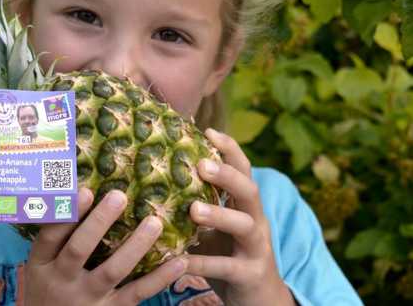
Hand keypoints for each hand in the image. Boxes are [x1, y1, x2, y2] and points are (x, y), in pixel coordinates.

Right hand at [25, 188, 187, 304]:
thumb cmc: (48, 287)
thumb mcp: (42, 264)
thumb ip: (58, 234)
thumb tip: (81, 185)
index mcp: (42, 264)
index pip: (51, 235)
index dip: (68, 212)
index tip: (86, 189)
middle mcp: (62, 281)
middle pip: (79, 249)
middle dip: (99, 222)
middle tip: (119, 196)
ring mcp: (87, 299)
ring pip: (111, 270)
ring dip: (135, 245)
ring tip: (154, 222)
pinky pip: (136, 293)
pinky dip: (159, 278)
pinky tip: (178, 261)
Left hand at [186, 129, 295, 305]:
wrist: (258, 297)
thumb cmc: (230, 252)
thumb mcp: (217, 225)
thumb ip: (199, 203)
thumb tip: (160, 176)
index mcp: (246, 203)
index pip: (243, 168)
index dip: (229, 148)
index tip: (208, 131)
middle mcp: (256, 219)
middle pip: (249, 190)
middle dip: (228, 175)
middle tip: (202, 165)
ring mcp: (257, 247)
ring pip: (244, 224)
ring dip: (220, 215)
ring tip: (193, 210)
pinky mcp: (251, 274)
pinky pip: (227, 267)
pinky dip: (204, 263)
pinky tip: (181, 260)